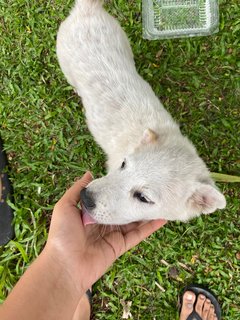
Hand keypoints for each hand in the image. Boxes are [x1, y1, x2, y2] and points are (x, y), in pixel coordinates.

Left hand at [44, 172, 166, 290]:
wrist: (65, 265)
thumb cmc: (62, 234)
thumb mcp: (65, 206)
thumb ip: (78, 190)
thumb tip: (89, 173)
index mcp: (90, 214)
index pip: (107, 199)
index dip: (116, 190)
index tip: (128, 178)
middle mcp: (103, 223)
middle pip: (121, 209)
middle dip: (132, 199)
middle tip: (147, 187)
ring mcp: (112, 235)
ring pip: (132, 221)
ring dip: (144, 212)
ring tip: (158, 199)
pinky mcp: (120, 245)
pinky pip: (137, 235)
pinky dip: (150, 227)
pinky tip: (161, 217)